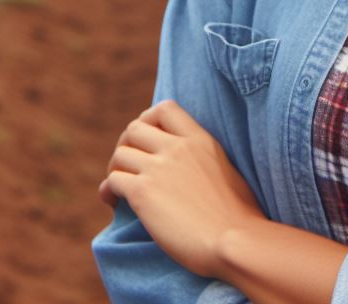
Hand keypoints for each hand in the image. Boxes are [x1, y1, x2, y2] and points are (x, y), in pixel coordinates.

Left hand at [98, 99, 264, 278]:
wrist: (233, 239)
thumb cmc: (238, 215)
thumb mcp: (224, 169)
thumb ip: (203, 158)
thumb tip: (192, 167)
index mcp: (200, 139)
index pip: (164, 108)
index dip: (149, 121)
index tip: (148, 141)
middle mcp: (177, 147)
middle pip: (134, 128)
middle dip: (125, 145)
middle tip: (129, 167)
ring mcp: (159, 168)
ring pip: (120, 154)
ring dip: (114, 170)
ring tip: (119, 188)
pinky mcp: (143, 193)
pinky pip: (113, 180)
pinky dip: (108, 190)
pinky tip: (113, 202)